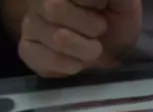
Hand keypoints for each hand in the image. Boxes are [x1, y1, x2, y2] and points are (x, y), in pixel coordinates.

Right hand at [18, 0, 141, 76]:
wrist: (113, 51)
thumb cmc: (116, 22)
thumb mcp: (124, 3)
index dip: (94, 3)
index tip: (102, 8)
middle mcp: (40, 0)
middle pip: (55, 9)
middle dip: (90, 27)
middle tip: (100, 30)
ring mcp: (31, 24)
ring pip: (57, 37)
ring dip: (85, 49)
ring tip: (92, 48)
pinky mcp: (28, 49)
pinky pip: (40, 57)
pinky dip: (68, 65)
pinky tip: (77, 63)